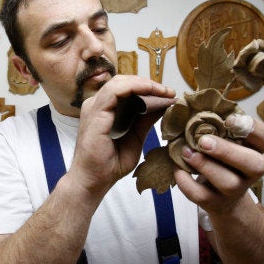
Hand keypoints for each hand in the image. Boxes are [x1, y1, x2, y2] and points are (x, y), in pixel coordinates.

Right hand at [68, 75, 175, 194]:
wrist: (94, 182)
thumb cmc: (109, 164)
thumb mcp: (136, 138)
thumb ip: (145, 120)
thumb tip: (163, 105)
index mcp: (105, 110)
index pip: (126, 89)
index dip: (148, 88)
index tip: (169, 95)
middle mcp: (97, 105)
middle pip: (124, 82)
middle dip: (149, 84)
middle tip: (170, 92)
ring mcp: (94, 107)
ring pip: (120, 82)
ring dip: (144, 83)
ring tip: (163, 91)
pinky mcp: (95, 113)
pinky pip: (115, 91)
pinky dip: (135, 87)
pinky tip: (150, 91)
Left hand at [173, 118, 263, 213]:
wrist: (223, 199)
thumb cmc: (223, 161)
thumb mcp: (226, 143)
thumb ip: (217, 129)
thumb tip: (191, 111)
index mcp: (256, 151)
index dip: (252, 129)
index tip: (229, 120)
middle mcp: (251, 172)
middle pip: (254, 164)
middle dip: (227, 151)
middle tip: (203, 141)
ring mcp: (236, 190)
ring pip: (228, 182)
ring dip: (205, 166)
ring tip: (186, 152)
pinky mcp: (216, 203)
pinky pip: (202, 195)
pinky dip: (186, 182)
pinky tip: (178, 169)